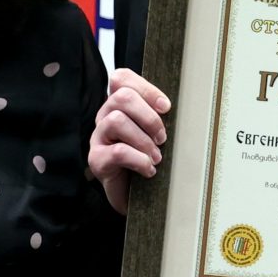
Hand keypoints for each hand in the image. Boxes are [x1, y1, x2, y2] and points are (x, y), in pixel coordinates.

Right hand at [87, 68, 170, 215]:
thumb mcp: (157, 134)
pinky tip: (148, 170)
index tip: (166, 107)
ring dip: (143, 140)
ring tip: (156, 158)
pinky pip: (118, 152)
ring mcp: (98, 137)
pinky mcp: (97, 159)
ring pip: (117, 120)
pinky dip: (139, 160)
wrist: (138, 198)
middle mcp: (105, 117)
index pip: (122, 79)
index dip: (146, 88)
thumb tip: (180, 106)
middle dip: (149, 117)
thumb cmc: (148, 160)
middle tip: (163, 138)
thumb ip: (160, 117)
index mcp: (119, 105)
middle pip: (122, 97)